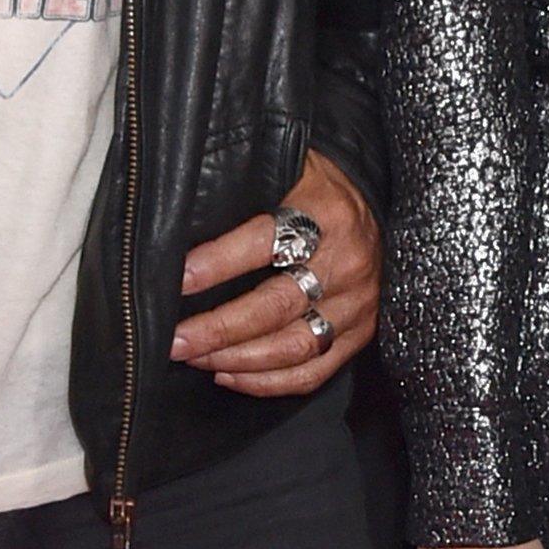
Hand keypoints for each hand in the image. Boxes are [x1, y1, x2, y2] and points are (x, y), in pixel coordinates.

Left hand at [170, 149, 377, 397]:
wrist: (373, 200)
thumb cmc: (317, 185)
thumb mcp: (288, 167)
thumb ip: (246, 188)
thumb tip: (181, 214)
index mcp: (325, 214)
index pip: (265, 242)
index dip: (218, 264)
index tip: (178, 280)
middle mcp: (347, 262)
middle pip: (276, 306)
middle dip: (218, 329)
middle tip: (175, 340)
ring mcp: (357, 303)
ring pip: (293, 346)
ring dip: (237, 359)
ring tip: (194, 357)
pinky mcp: (360, 332)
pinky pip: (313, 371)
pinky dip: (268, 382)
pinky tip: (229, 375)